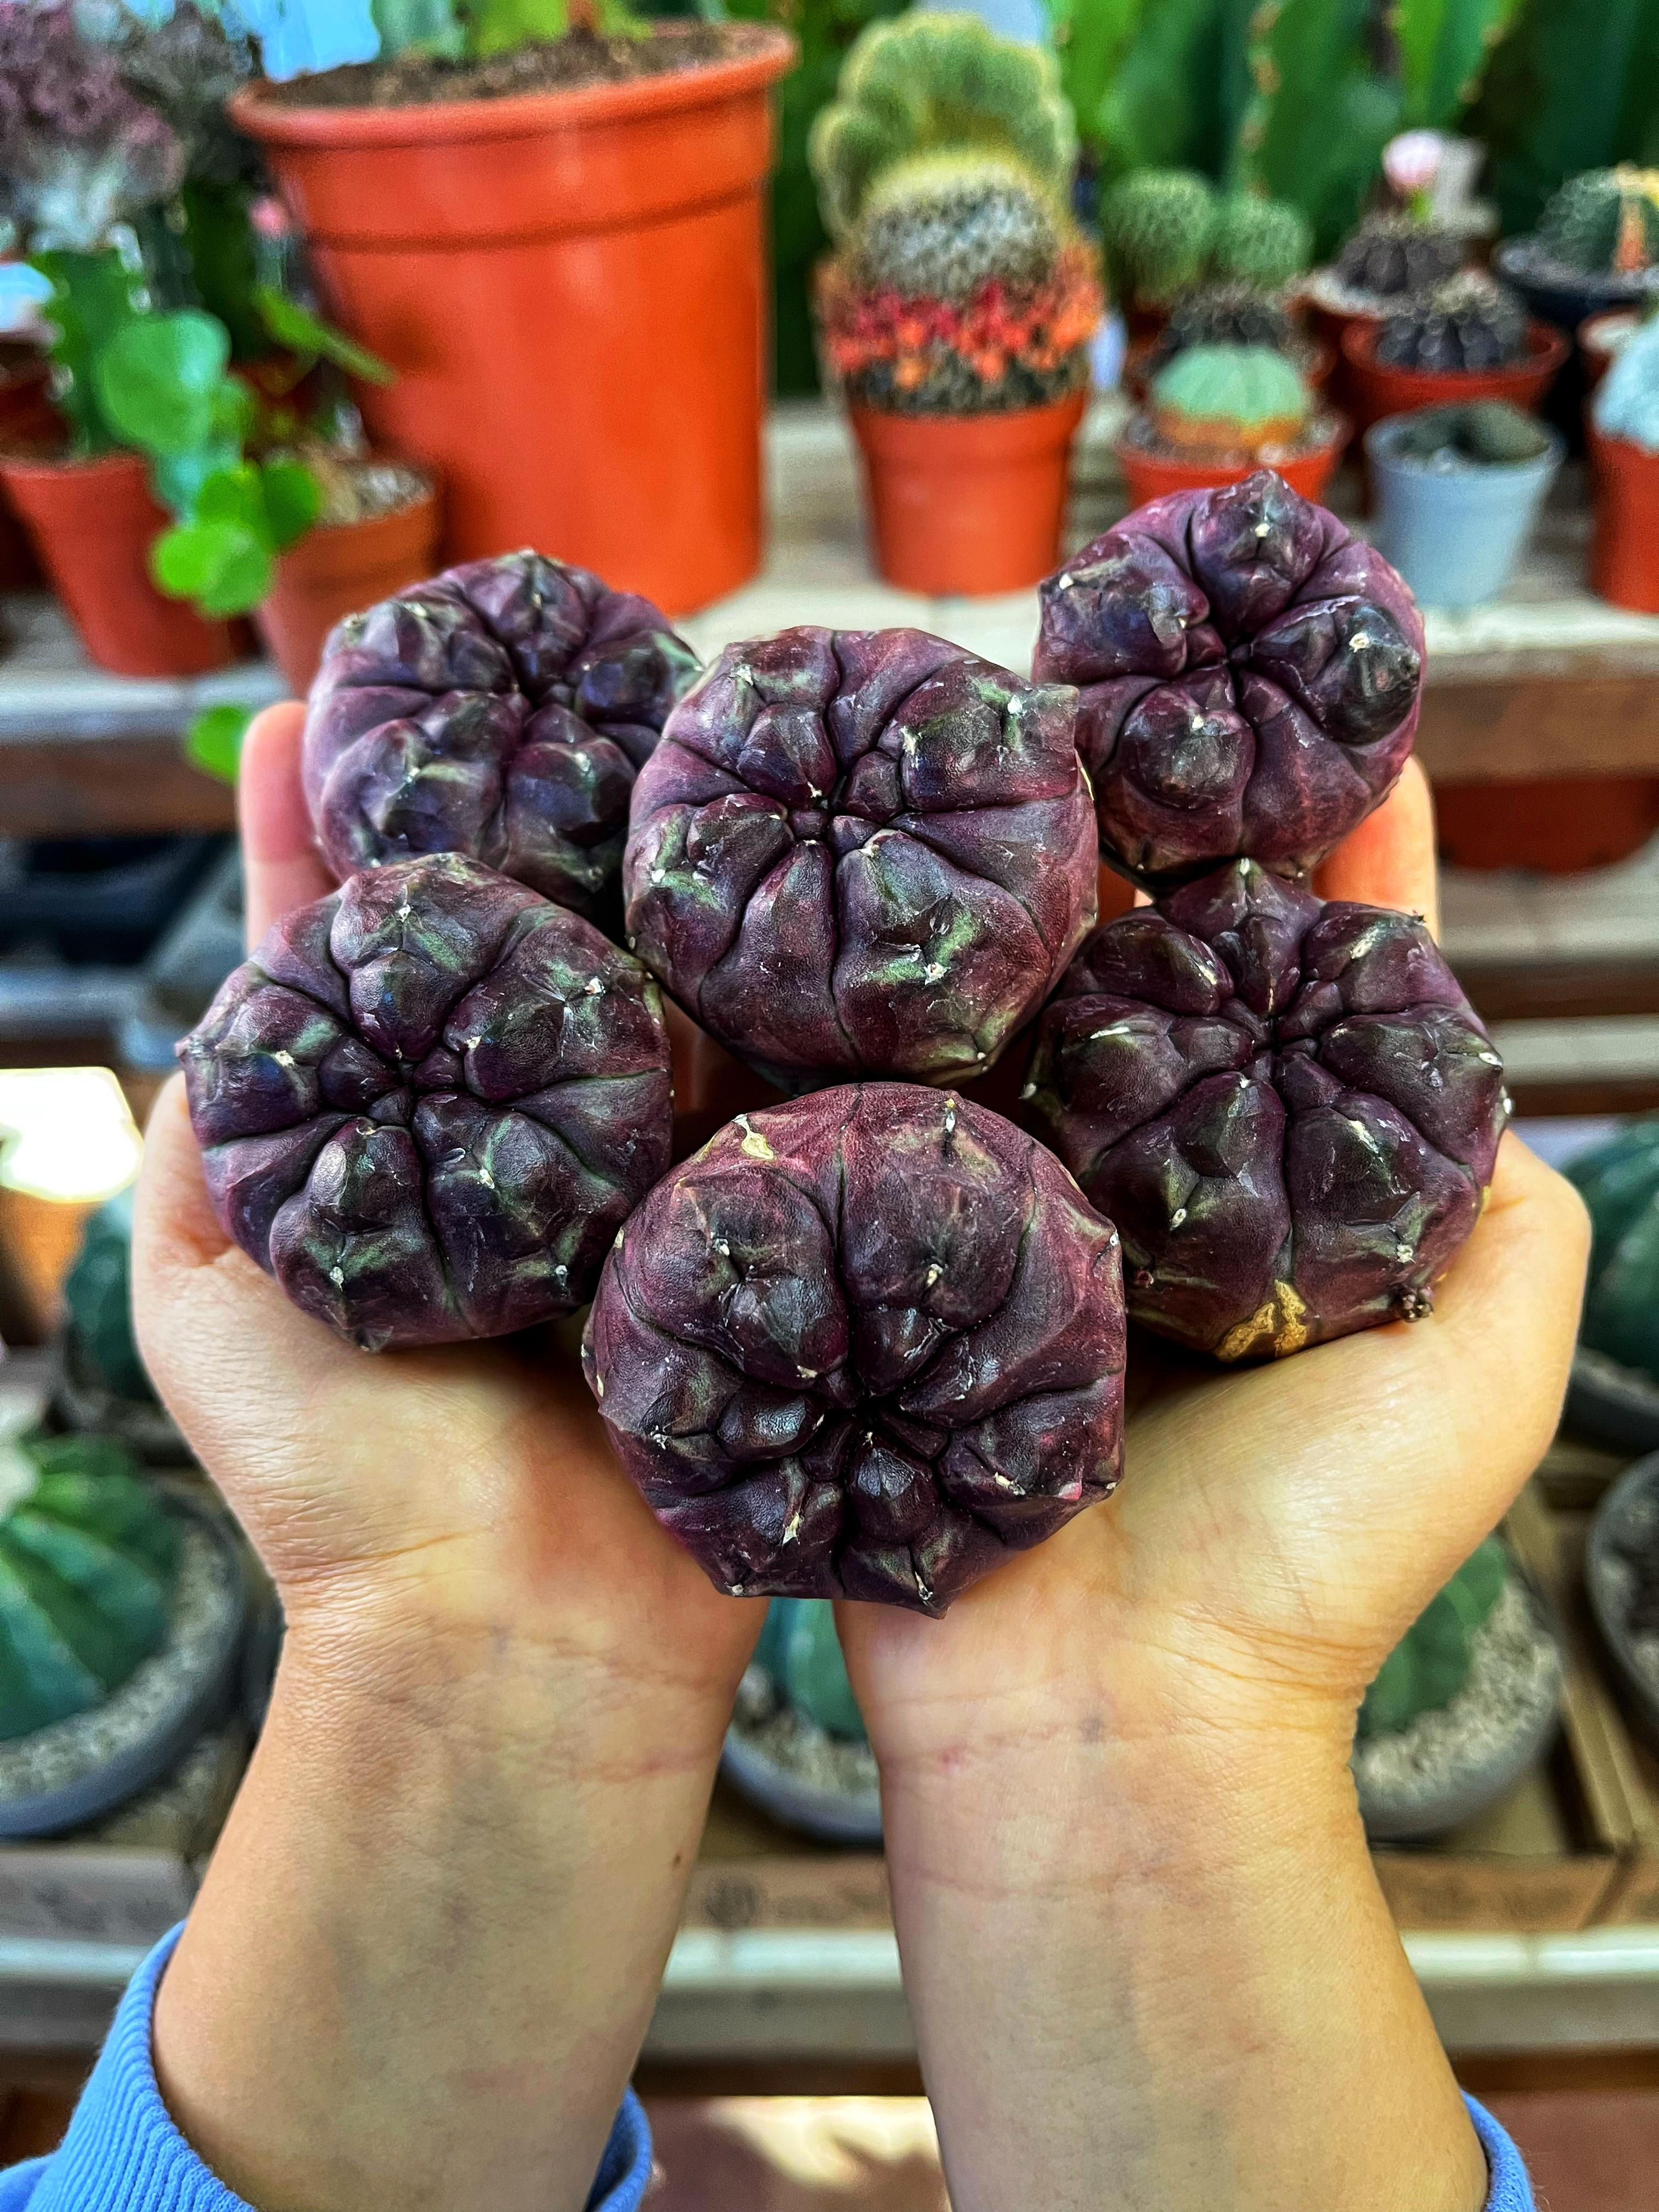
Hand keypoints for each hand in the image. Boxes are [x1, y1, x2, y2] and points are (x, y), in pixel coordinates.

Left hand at [133, 703, 764, 2211]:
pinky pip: (809, 1092)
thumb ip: (214, 1137)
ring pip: (692, 980)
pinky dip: (825, 994)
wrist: (521, 1655)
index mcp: (423, 1122)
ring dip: (703, 859)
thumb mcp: (210, 1294)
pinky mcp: (780, 1219)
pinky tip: (847, 871)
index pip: (390, 925)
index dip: (369, 798)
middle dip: (560, 786)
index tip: (353, 667)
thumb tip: (236, 970)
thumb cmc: (342, 1491)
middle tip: (573, 631)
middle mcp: (554, 1122)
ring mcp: (677, 1162)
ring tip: (721, 703)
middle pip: (559, 922)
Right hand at [835, 761, 1590, 2211]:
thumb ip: (1513, 1214)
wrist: (1110, 1727)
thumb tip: (1490, 1068)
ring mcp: (1004, 1197)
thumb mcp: (1486, 1374)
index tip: (1320, 688)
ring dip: (994, 873)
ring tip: (970, 715)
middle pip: (1143, 946)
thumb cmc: (1312, 1562)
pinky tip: (842, 880)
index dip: (1325, 823)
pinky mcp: (888, 1241)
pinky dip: (862, 1002)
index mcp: (1279, 1174)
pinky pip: (871, 1100)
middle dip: (1136, 806)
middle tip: (1110, 650)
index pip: (1311, 955)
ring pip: (1001, 998)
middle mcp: (1139, 1164)